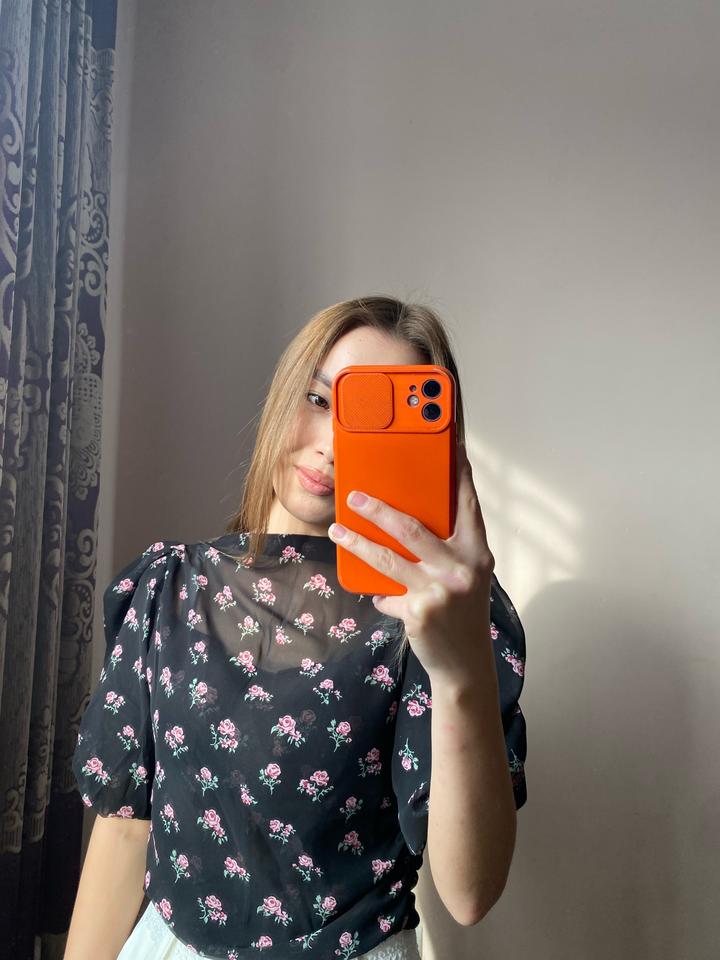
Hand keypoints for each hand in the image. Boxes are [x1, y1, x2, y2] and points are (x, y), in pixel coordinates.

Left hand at [327, 441, 495, 678]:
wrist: (466, 665)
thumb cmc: (463, 614)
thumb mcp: (466, 577)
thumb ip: (448, 550)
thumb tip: (406, 520)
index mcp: (477, 553)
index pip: (467, 504)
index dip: (458, 473)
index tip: (447, 443)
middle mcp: (462, 569)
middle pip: (413, 528)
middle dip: (378, 509)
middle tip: (355, 496)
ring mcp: (440, 591)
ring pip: (388, 558)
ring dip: (357, 542)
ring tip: (337, 531)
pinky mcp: (419, 612)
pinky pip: (387, 594)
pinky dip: (380, 595)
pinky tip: (376, 595)